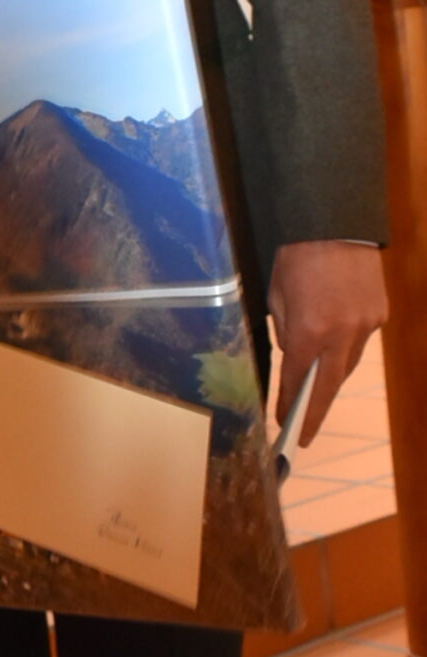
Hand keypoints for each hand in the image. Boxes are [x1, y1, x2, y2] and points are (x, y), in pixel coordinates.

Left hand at [268, 239, 386, 447]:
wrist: (336, 222)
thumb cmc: (296, 256)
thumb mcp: (276, 295)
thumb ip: (285, 330)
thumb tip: (294, 354)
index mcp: (308, 331)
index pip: (298, 381)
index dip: (289, 405)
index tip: (283, 425)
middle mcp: (341, 334)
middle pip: (329, 386)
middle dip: (315, 412)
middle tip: (304, 434)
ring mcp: (366, 326)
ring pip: (348, 365)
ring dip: (332, 379)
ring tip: (317, 396)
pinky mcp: (379, 314)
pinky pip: (360, 342)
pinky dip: (346, 348)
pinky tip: (335, 352)